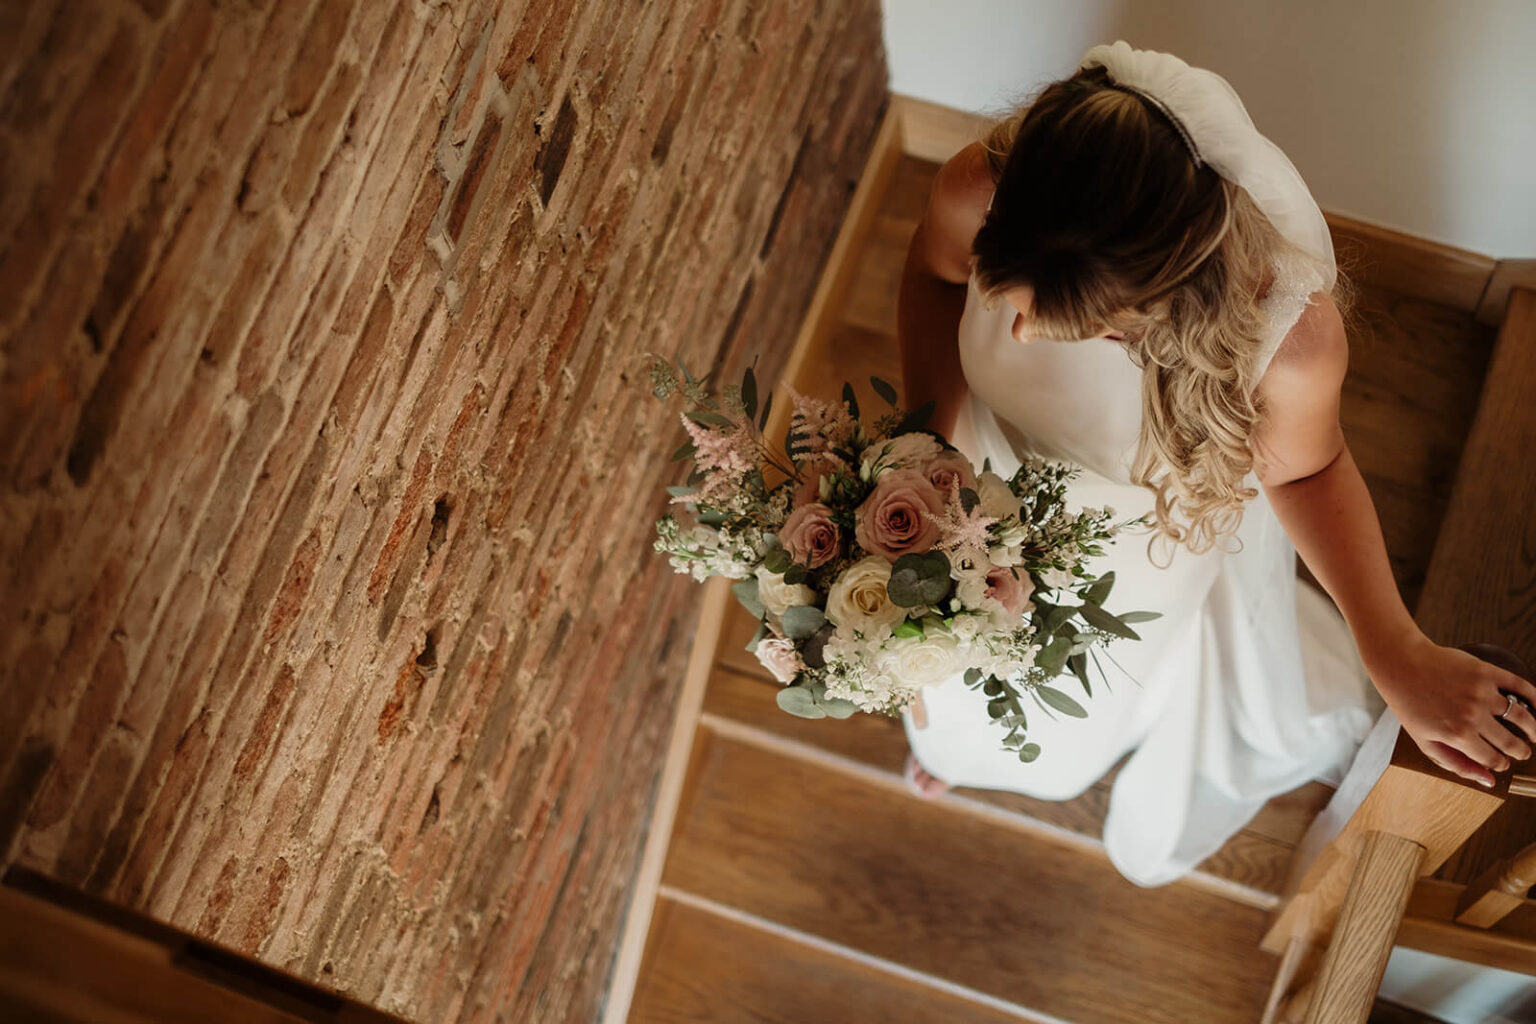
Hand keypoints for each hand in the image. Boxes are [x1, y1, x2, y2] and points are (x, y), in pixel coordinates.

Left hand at [1368, 634, 1535, 786]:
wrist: (1402, 664)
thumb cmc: (1410, 703)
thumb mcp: (1425, 741)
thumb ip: (1457, 764)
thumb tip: (1489, 781)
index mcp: (1458, 735)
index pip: (1494, 760)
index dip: (1501, 764)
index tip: (1501, 762)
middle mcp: (1473, 715)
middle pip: (1512, 743)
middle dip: (1520, 752)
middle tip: (1522, 751)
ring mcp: (1482, 693)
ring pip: (1523, 718)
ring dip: (1534, 730)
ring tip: (1533, 734)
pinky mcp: (1487, 673)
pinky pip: (1522, 687)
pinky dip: (1535, 698)